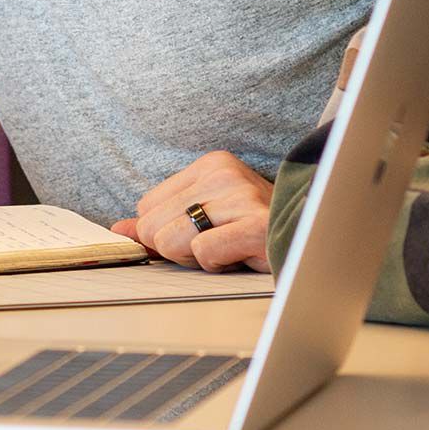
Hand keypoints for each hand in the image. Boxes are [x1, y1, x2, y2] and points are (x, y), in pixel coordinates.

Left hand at [110, 151, 272, 271]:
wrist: (309, 237)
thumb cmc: (255, 229)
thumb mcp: (205, 217)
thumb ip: (160, 221)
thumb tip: (119, 228)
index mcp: (210, 165)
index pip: (146, 207)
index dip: (169, 231)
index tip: (204, 231)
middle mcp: (223, 174)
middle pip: (153, 226)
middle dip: (179, 247)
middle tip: (218, 242)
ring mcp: (240, 197)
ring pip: (172, 240)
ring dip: (198, 257)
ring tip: (229, 247)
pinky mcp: (255, 225)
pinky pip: (203, 253)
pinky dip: (217, 264)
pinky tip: (241, 254)